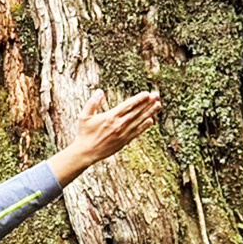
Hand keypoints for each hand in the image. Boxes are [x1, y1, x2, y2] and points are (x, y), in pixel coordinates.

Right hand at [47, 89, 161, 186]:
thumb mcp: (84, 116)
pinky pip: (137, 132)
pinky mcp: (124, 141)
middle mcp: (119, 125)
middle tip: (156, 96)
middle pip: (136, 112)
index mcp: (110, 117)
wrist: (86, 152)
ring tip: (158, 105)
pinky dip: (144, 126)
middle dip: (147, 103)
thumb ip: (93, 103)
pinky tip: (151, 121)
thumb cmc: (84, 133)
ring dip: (149, 112)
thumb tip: (100, 91)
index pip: (128, 106)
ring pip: (139, 121)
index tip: (147, 94)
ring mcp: (123, 134)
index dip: (138, 99)